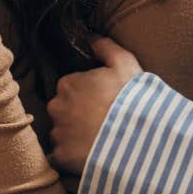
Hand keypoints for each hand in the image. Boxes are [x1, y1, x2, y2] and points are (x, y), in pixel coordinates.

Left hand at [47, 37, 143, 174]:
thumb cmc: (131, 99)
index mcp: (68, 83)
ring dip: (74, 137)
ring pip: (61, 133)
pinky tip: (89, 155)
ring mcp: (57, 133)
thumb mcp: (125, 64)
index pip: (70, 87)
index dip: (87, 95)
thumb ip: (105, 47)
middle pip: (62, 110)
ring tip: (97, 141)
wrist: (136, 138)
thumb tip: (90, 36)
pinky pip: (61, 156)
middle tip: (99, 122)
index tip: (102, 102)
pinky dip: (71, 157)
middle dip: (75, 115)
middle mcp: (56, 107)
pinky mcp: (61, 156)